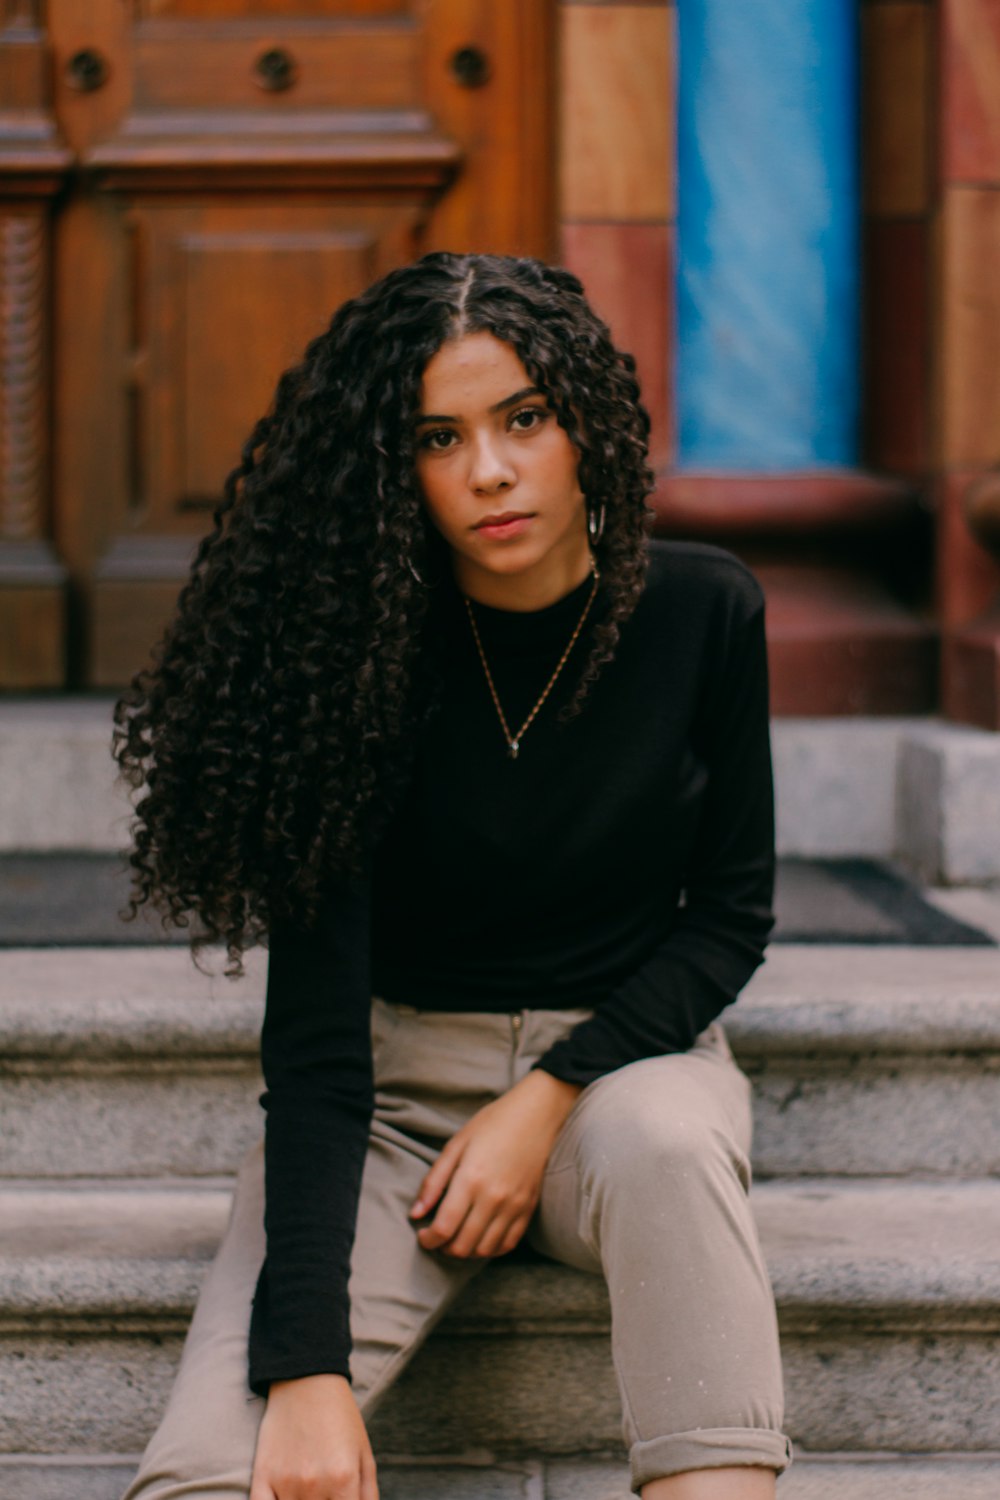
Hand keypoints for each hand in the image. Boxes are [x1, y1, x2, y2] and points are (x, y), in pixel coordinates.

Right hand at [250, 1373, 377, 1499]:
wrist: (305, 1380)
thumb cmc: (340, 1417)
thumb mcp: (364, 1454)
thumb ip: (368, 1495)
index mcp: (344, 1479)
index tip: (340, 1499)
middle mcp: (314, 1486)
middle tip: (324, 1493)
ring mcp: (286, 1483)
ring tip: (309, 1491)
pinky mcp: (262, 1476)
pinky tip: (285, 1499)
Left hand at [409, 1069, 581, 1259]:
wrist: (536, 1114)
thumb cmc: (493, 1123)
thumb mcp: (456, 1144)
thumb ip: (434, 1181)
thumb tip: (415, 1213)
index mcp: (471, 1179)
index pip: (444, 1228)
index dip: (428, 1239)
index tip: (422, 1235)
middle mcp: (493, 1198)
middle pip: (462, 1246)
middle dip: (443, 1248)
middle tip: (437, 1237)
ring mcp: (514, 1206)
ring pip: (484, 1250)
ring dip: (465, 1251)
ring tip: (456, 1237)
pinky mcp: (528, 1209)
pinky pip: (507, 1244)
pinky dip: (490, 1249)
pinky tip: (480, 1238)